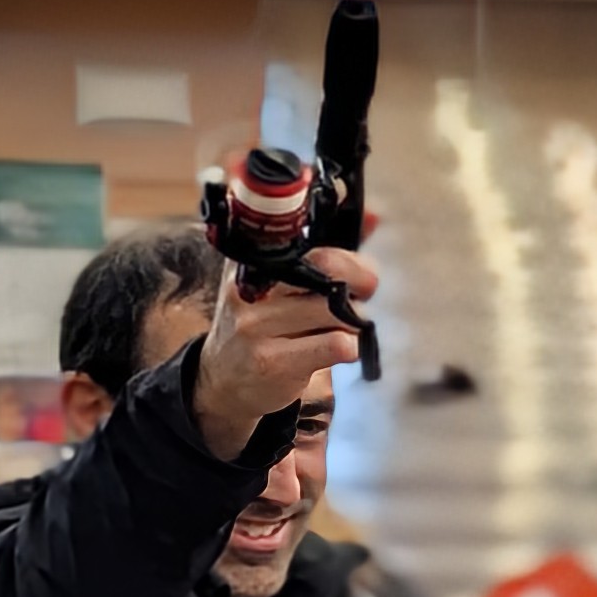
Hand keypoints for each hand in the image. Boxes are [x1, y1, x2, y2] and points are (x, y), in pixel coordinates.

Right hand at [191, 248, 377, 460]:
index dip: (343, 245)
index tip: (365, 264)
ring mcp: (255, 325)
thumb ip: (324, 248)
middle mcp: (248, 287)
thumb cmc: (262, 325)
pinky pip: (334, 345)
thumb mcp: (279, 283)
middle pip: (324, 265)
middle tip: (367, 291)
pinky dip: (350, 346)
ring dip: (354, 319)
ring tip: (346, 325)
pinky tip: (341, 349)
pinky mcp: (271, 361)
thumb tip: (372, 215)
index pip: (300, 235)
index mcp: (251, 260)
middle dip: (360, 278)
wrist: (224, 381)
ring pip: (333, 309)